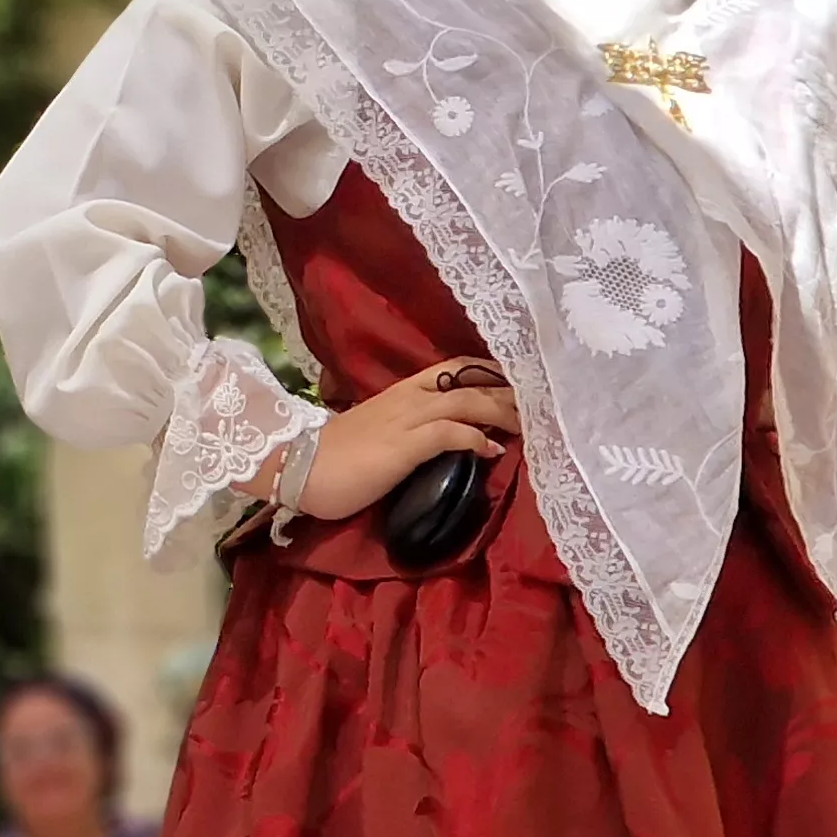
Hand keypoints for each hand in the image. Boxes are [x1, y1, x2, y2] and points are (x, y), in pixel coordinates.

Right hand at [283, 357, 514, 522]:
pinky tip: (491, 451)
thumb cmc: (334, 457)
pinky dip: (475, 438)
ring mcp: (404, 420)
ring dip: (502, 411)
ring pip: (466, 401)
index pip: (455, 369)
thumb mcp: (379, 435)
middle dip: (508, 392)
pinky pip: (448, 433)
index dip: (491, 373)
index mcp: (401, 393)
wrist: (296, 468)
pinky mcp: (402, 445)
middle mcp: (407, 398)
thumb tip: (445, 440)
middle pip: (469, 382)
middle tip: (541, 406)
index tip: (520, 386)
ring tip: (529, 426)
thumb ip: (411, 431)